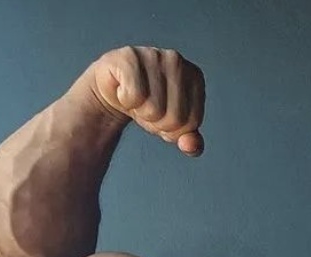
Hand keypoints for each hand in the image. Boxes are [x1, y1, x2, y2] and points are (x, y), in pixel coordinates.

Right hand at [83, 47, 204, 155]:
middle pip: (175, 118)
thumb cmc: (148, 105)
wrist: (115, 90)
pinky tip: (124, 89)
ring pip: (154, 109)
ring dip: (141, 112)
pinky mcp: (129, 56)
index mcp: (195, 77)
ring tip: (137, 99)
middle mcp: (177, 61)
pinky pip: (133, 96)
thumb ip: (190, 140)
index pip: (192, 122)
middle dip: (158, 123)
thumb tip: (191, 147)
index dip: (174, 129)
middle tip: (148, 107)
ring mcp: (153, 55)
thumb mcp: (173, 127)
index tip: (164, 114)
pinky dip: (126, 101)